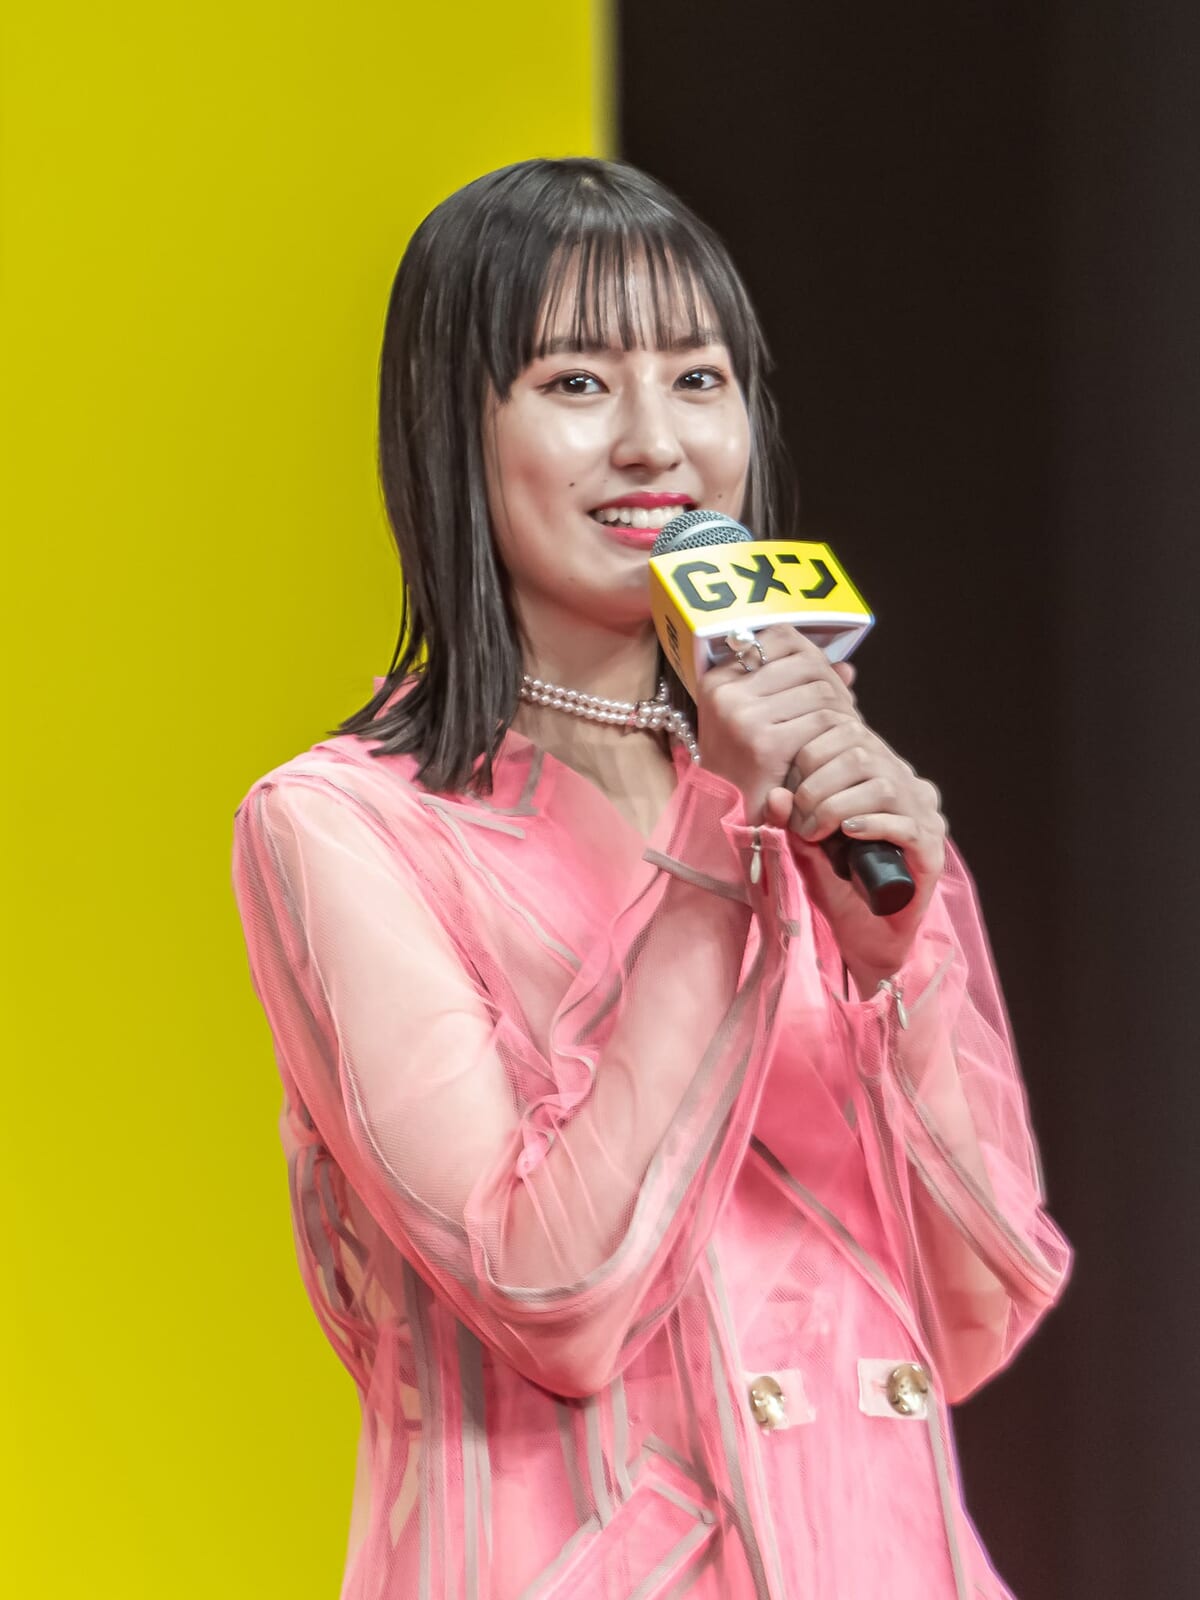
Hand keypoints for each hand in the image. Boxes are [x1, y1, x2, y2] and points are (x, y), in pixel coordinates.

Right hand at [695, 625, 860, 826]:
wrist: (722, 821)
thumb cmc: (744, 770)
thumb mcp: (759, 722)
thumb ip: (799, 689)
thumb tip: (848, 667)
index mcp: (718, 678)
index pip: (781, 637)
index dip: (814, 655)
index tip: (826, 680)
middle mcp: (726, 691)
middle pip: (807, 663)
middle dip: (834, 684)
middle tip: (844, 710)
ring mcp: (743, 715)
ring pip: (820, 690)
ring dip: (841, 707)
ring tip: (844, 729)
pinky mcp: (765, 742)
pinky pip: (823, 720)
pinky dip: (839, 731)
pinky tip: (838, 747)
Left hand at [759, 651, 947, 991]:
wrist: (866, 934)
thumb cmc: (835, 882)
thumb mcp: (804, 844)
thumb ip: (790, 819)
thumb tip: (775, 795)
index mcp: (879, 772)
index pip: (847, 734)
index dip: (810, 756)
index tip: (787, 790)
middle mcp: (907, 787)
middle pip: (863, 755)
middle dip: (819, 784)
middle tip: (798, 819)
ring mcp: (925, 817)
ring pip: (884, 786)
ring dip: (839, 805)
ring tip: (816, 831)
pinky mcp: (932, 851)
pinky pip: (907, 825)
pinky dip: (872, 825)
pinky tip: (847, 833)